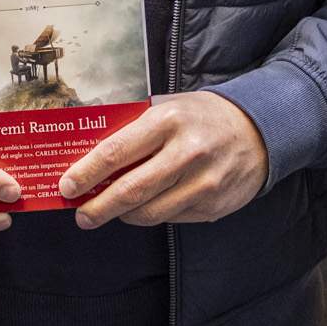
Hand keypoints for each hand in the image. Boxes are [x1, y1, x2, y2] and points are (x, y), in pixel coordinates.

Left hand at [63, 93, 267, 228]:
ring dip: (122, 216)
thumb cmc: (203, 117)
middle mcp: (187, 153)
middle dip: (98, 208)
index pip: (116, 152)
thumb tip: (87, 150)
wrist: (259, 132)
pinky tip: (142, 208)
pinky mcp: (212, 207)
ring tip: (107, 212)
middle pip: (130, 191)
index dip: (86, 174)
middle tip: (81, 215)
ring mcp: (203, 184)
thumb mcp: (169, 106)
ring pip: (149, 213)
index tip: (67, 187)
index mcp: (169, 121)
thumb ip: (134, 126)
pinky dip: (150, 216)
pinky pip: (170, 219)